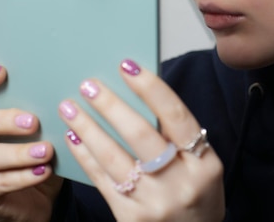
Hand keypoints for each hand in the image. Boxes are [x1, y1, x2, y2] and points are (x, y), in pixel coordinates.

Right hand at [0, 64, 62, 221]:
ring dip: (19, 152)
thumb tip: (75, 84)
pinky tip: (44, 170)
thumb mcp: (44, 125)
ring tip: (46, 150)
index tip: (2, 71)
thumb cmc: (40, 150)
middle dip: (3, 119)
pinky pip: (0, 182)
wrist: (38, 197)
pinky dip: (24, 176)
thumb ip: (47, 106)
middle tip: (33, 121)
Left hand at [59, 59, 224, 220]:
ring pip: (115, 158)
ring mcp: (154, 203)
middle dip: (111, 106)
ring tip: (69, 107)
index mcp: (204, 163)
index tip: (127, 66)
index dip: (150, 88)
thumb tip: (141, 95)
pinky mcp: (131, 218)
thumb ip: (179, 137)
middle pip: (141, 135)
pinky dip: (86, 157)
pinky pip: (102, 181)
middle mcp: (180, 183)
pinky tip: (73, 138)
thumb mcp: (203, 166)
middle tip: (89, 85)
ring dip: (88, 129)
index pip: (176, 116)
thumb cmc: (197, 195)